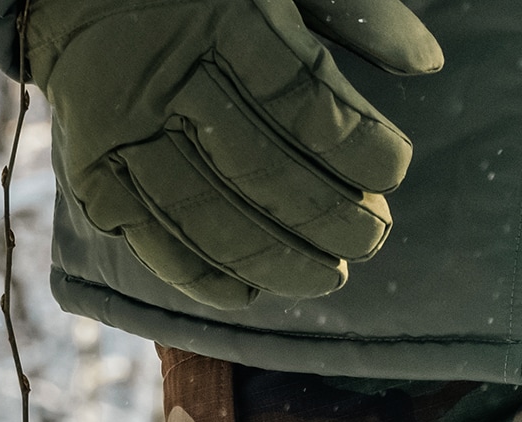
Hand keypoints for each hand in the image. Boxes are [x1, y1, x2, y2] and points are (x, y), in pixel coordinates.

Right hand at [27, 0, 443, 309]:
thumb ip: (354, 11)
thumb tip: (429, 63)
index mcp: (218, 15)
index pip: (302, 97)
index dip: (357, 144)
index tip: (395, 168)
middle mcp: (164, 75)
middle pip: (261, 167)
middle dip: (329, 215)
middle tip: (374, 238)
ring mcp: (122, 128)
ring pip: (209, 214)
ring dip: (278, 260)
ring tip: (330, 277)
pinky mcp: (92, 170)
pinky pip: (148, 236)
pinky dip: (200, 275)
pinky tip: (248, 293)